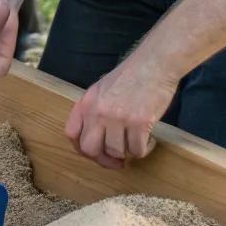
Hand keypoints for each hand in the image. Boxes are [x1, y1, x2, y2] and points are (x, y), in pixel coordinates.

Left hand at [64, 52, 177, 168]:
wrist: (154, 64)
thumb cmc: (130, 76)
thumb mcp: (101, 89)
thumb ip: (93, 111)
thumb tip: (93, 137)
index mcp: (86, 102)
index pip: (71, 133)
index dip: (82, 148)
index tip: (96, 153)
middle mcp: (98, 111)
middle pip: (90, 150)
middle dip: (104, 159)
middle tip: (117, 161)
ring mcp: (118, 118)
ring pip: (116, 152)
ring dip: (128, 152)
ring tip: (137, 141)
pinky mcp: (139, 123)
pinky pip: (137, 151)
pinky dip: (145, 149)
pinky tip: (149, 139)